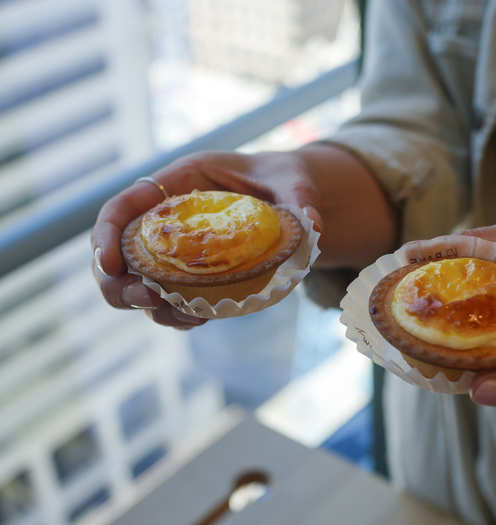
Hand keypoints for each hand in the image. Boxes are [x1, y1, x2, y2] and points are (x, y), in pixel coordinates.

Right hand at [91, 151, 321, 328]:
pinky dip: (175, 314)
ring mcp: (178, 251)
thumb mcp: (292, 180)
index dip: (106, 235)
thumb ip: (299, 197)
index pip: (123, 208)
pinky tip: (196, 320)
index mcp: (179, 184)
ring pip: (138, 283)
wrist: (292, 199)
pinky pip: (170, 299)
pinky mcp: (194, 275)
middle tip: (147, 300)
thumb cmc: (283, 179)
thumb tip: (313, 225)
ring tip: (183, 316)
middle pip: (119, 254)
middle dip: (119, 283)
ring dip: (148, 306)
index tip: (109, 264)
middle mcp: (169, 220)